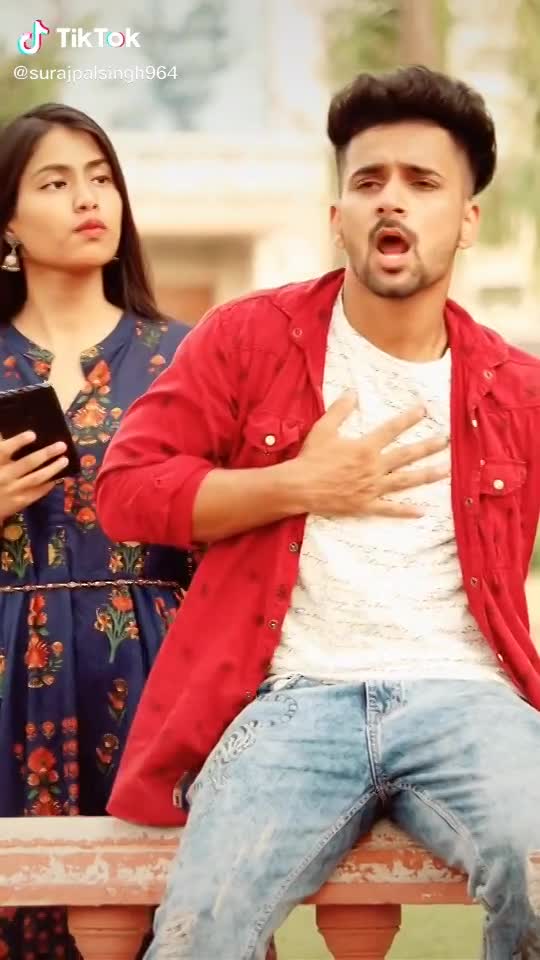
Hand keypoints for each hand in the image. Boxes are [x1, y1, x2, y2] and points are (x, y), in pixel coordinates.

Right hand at [0, 431, 68, 524]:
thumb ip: (0, 448)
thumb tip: (7, 434)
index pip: (5, 450)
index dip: (19, 441)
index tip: (33, 434)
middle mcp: (4, 476)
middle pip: (28, 463)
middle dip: (46, 453)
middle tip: (61, 445)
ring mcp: (13, 491)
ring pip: (37, 478)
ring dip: (53, 468)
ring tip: (65, 460)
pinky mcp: (20, 502)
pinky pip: (38, 492)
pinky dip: (48, 483)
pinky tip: (57, 476)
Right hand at [296, 391, 448, 518]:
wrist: (299, 487)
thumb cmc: (310, 457)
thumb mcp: (323, 428)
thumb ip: (340, 409)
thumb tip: (353, 391)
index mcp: (365, 448)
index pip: (392, 429)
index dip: (409, 418)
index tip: (423, 410)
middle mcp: (374, 467)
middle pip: (407, 455)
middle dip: (428, 446)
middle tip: (446, 440)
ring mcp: (372, 488)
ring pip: (406, 481)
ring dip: (428, 475)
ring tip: (446, 470)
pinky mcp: (365, 505)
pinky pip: (390, 509)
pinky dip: (405, 511)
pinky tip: (422, 511)